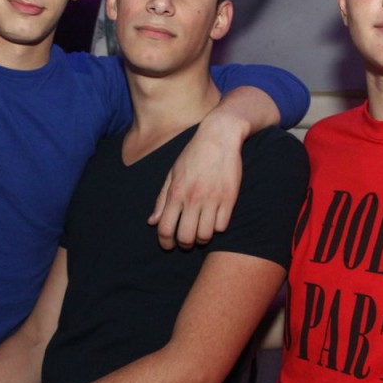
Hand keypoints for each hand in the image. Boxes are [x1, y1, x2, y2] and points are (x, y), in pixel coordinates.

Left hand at [149, 110, 244, 248]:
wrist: (219, 137)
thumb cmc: (192, 155)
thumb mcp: (172, 174)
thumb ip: (162, 199)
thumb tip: (152, 222)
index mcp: (176, 192)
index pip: (165, 228)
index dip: (164, 242)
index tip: (168, 245)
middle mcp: (193, 198)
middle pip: (186, 237)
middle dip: (184, 244)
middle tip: (186, 241)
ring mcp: (212, 199)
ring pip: (206, 235)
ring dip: (202, 238)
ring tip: (201, 232)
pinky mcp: (230, 198)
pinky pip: (222, 226)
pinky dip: (217, 227)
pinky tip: (215, 220)